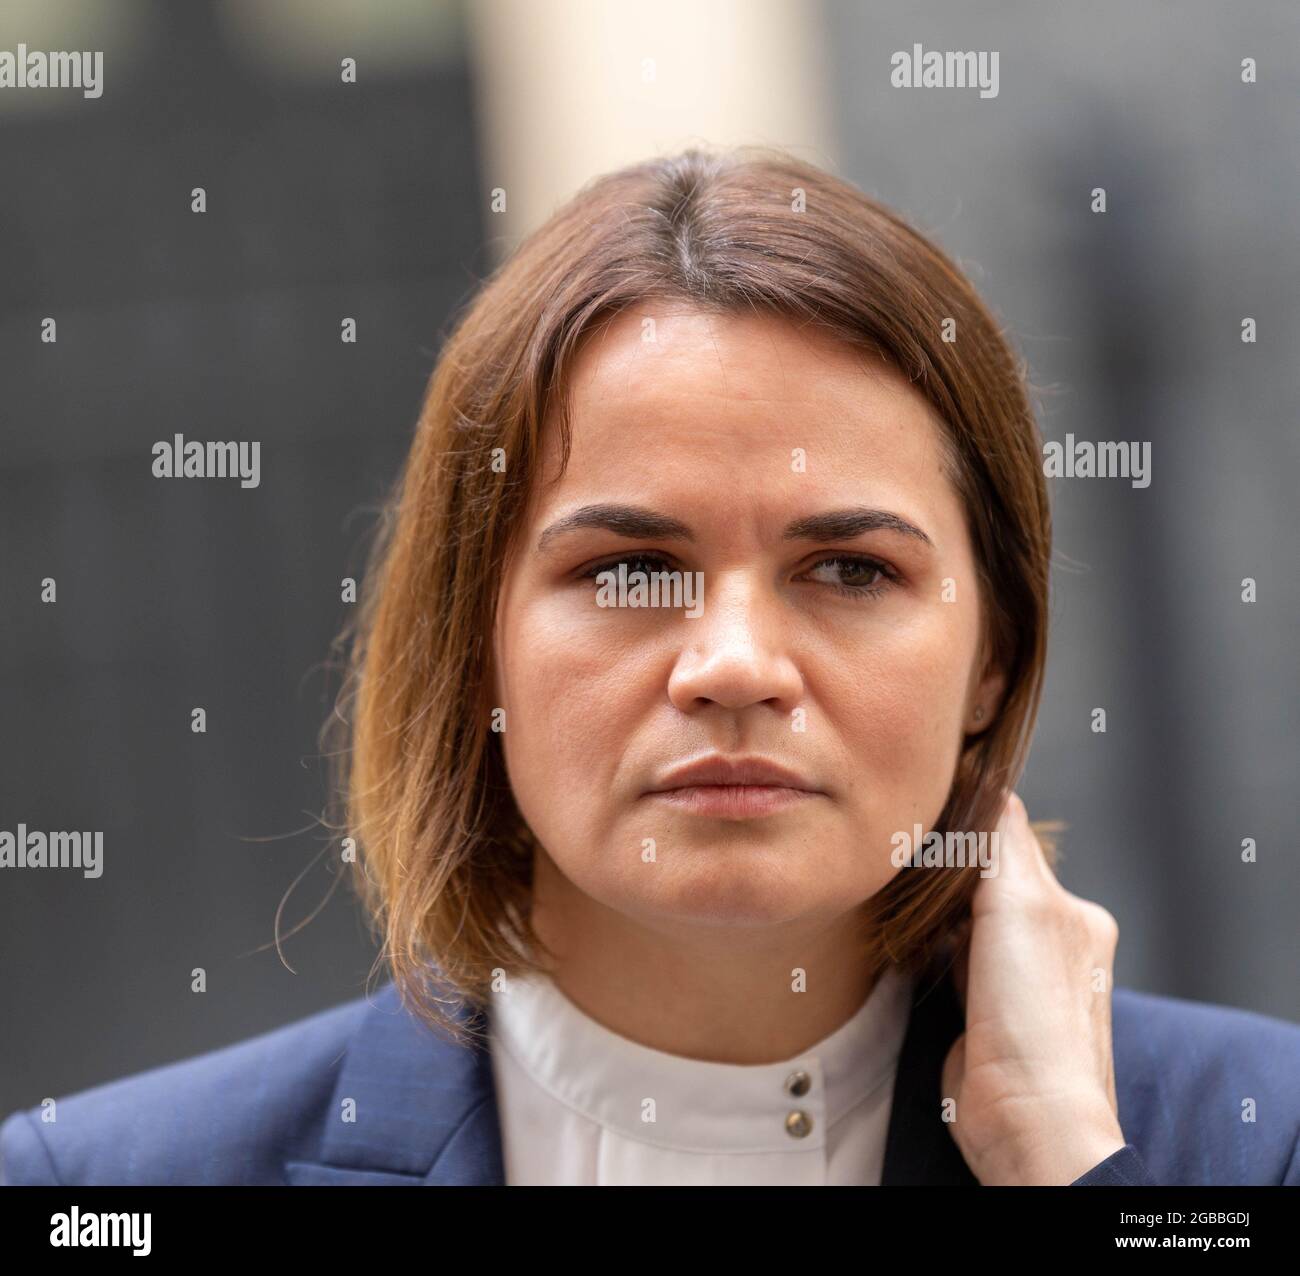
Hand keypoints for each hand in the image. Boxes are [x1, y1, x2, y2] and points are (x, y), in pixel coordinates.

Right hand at [939, 792, 1127, 1183]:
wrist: (1024, 1114)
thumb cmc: (1034, 1014)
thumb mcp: (1021, 903)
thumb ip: (1003, 842)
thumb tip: (992, 785)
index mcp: (1075, 915)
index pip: (1017, 843)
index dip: (974, 819)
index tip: (931, 798)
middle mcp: (1049, 944)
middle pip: (986, 880)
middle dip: (949, 868)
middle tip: (905, 850)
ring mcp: (1012, 983)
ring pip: (963, 921)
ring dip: (935, 911)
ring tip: (901, 894)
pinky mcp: (977, 1013)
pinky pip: (947, 962)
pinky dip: (927, 949)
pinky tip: (907, 943)